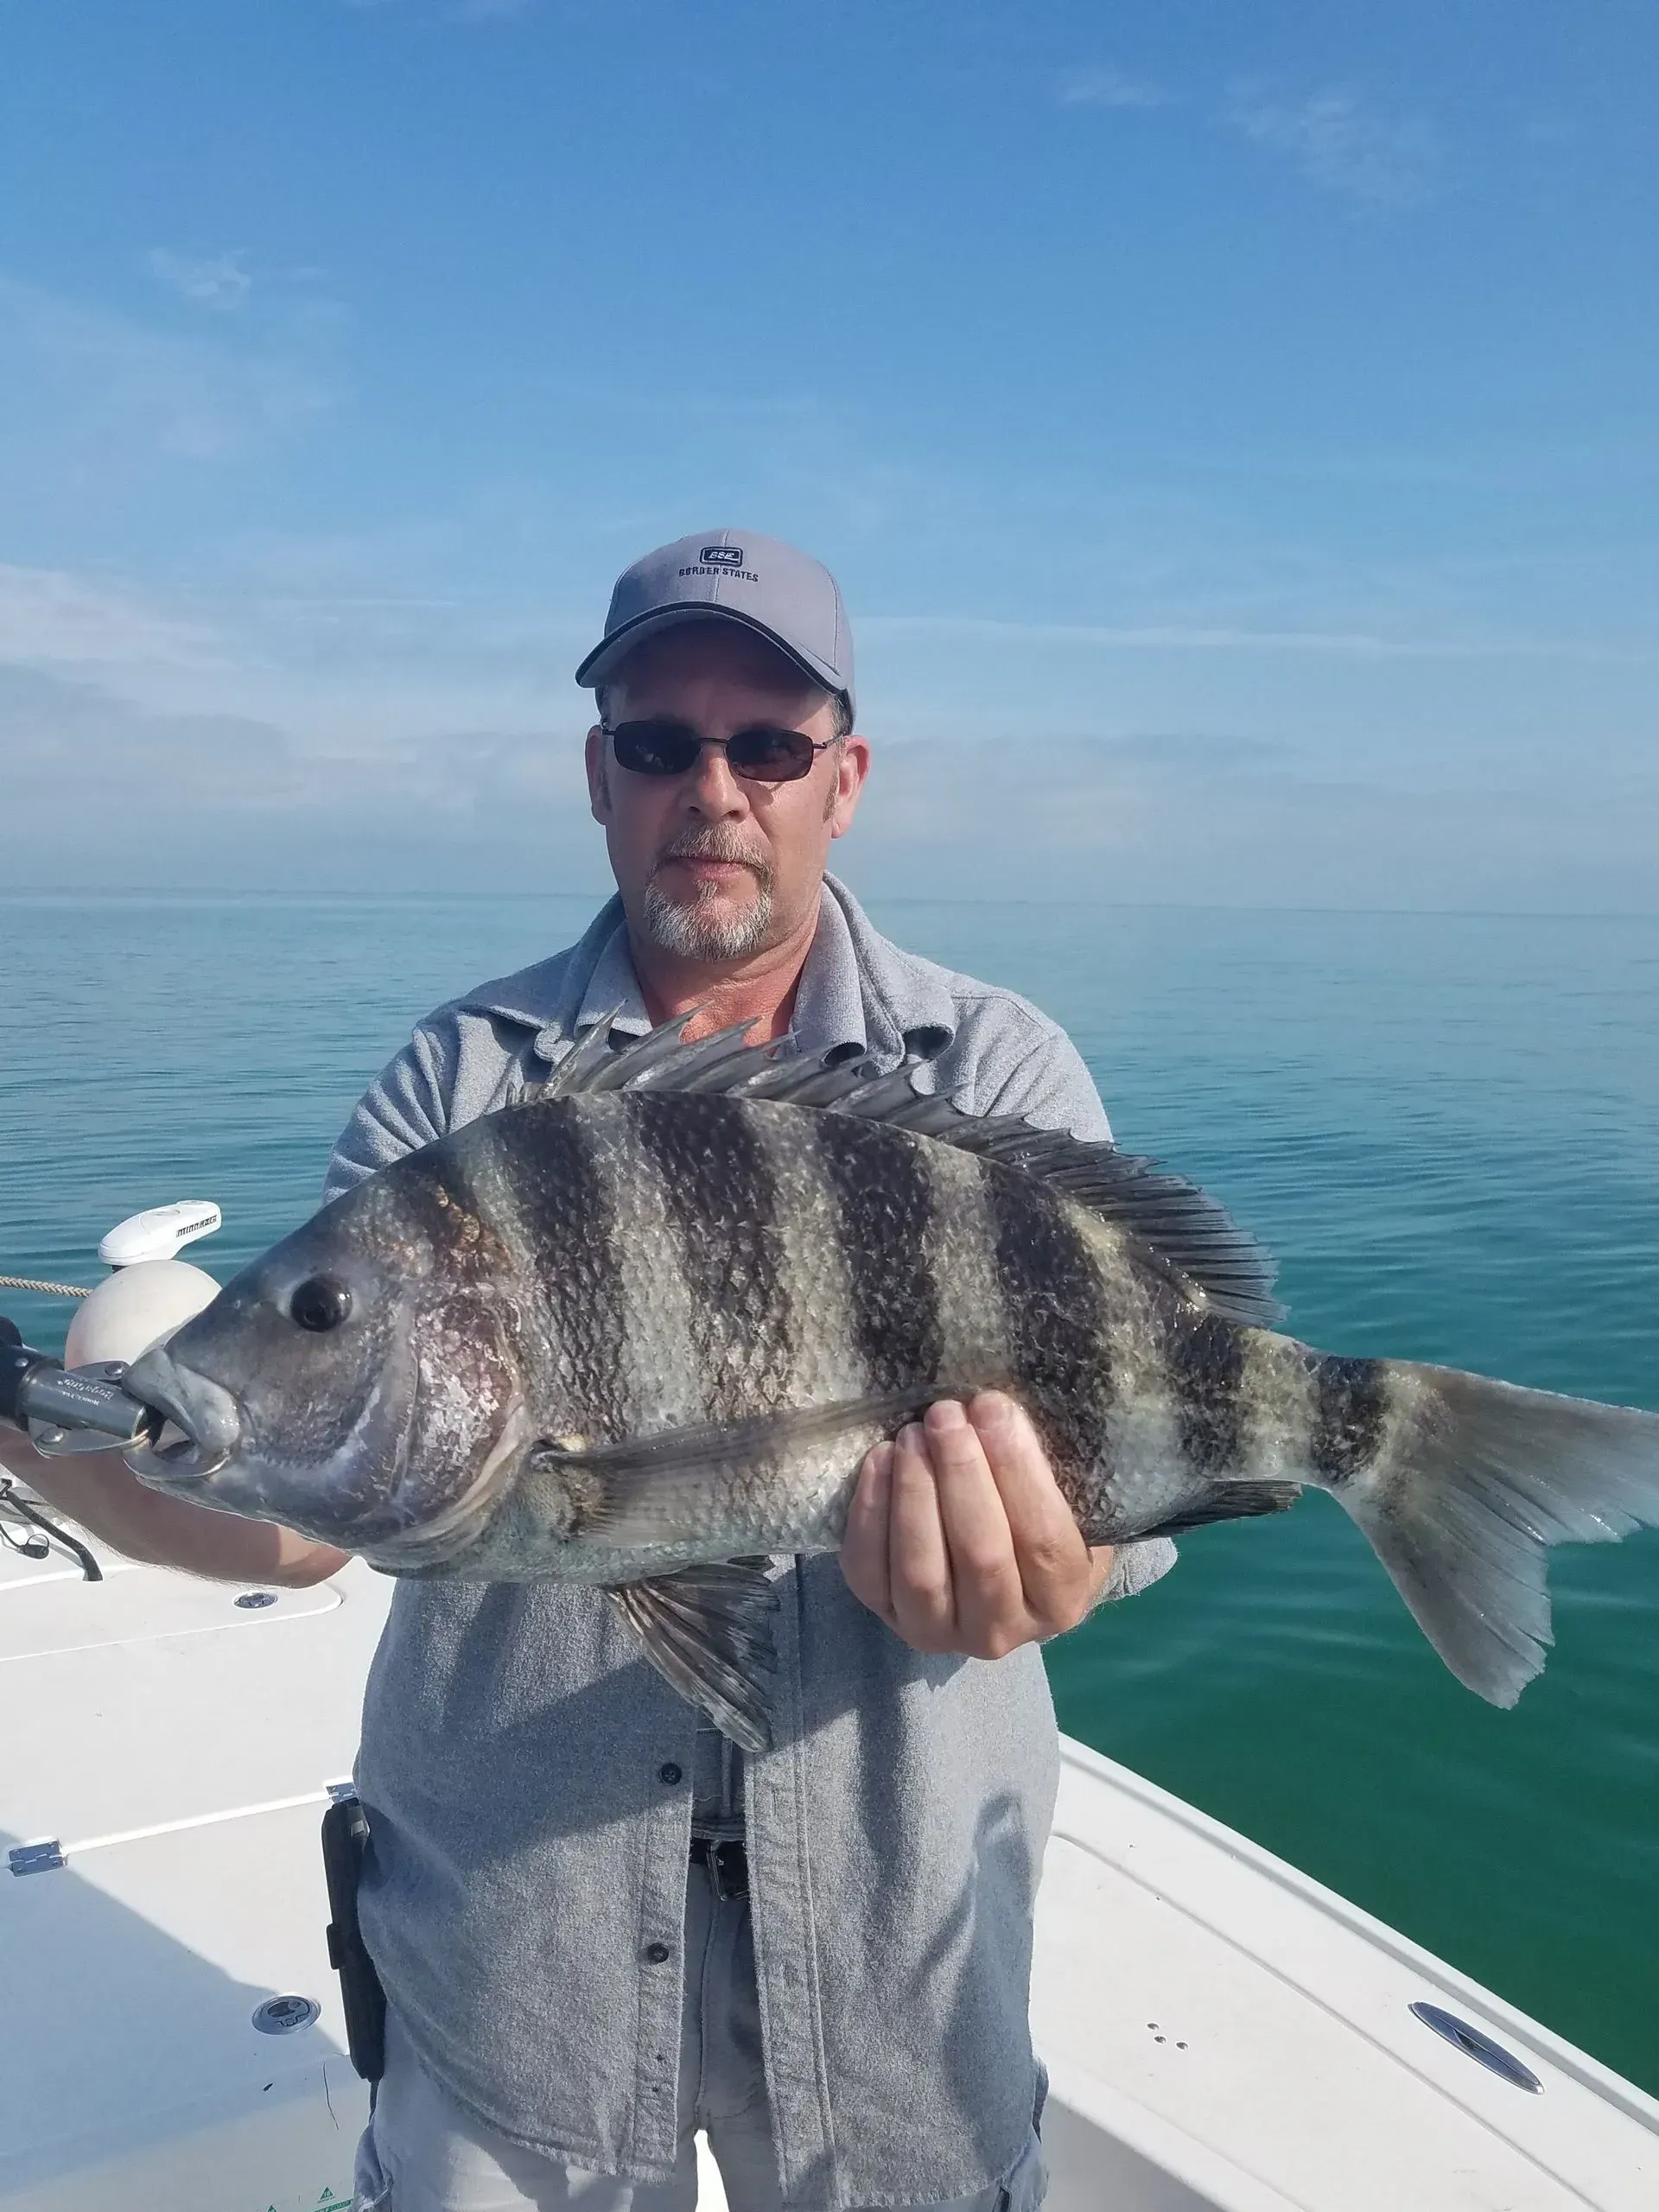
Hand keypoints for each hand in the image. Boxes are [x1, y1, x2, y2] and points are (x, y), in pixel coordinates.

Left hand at [840, 1392, 1114, 1658]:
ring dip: (915, 1492)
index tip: (994, 1408)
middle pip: (982, 1555)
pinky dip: (871, 1512)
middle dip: (961, 1474)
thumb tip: (997, 1409)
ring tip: (913, 1434)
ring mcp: (939, 1632)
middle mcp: (1002, 1632)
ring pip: (920, 1572)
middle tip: (946, 1414)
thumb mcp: (1067, 1497)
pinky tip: (880, 1459)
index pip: (1045, 1542)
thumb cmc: (1040, 1518)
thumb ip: (1049, 1465)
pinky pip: (869, 1570)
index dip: (1019, 1470)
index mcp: (1062, 1601)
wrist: (998, 1571)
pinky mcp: (886, 1617)